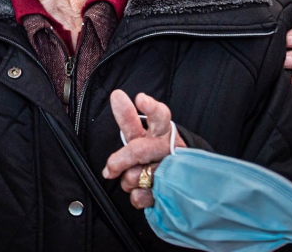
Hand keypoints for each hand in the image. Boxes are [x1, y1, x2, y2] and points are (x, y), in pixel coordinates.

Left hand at [102, 90, 184, 208]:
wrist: (182, 181)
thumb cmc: (154, 152)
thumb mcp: (142, 133)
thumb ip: (128, 118)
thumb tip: (116, 95)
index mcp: (162, 130)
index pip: (159, 115)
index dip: (150, 108)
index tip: (140, 99)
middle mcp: (169, 148)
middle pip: (139, 150)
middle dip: (120, 160)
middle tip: (109, 170)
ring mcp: (173, 171)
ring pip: (135, 176)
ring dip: (127, 180)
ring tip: (135, 178)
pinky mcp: (172, 193)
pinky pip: (140, 196)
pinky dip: (136, 196)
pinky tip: (145, 191)